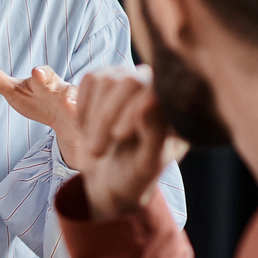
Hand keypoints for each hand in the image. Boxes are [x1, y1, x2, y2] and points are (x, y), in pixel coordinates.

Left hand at [0, 61, 83, 162]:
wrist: (66, 119)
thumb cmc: (39, 101)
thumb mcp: (16, 92)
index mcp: (46, 82)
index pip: (44, 75)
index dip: (41, 74)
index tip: (36, 73)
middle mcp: (65, 92)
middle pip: (66, 90)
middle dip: (65, 92)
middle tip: (65, 98)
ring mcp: (78, 109)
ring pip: (80, 108)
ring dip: (77, 109)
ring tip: (74, 111)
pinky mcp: (86, 125)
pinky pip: (89, 125)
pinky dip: (86, 127)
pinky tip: (83, 130)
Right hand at [70, 66, 190, 220]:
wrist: (110, 177)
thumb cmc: (135, 173)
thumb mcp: (148, 164)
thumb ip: (155, 135)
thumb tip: (150, 102)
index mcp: (174, 108)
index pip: (156, 91)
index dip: (133, 110)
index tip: (118, 136)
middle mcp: (155, 88)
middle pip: (129, 81)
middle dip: (107, 116)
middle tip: (97, 150)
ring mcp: (129, 80)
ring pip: (105, 80)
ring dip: (92, 117)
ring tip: (95, 146)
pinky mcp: (105, 80)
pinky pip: (89, 80)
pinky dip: (83, 108)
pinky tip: (88, 129)